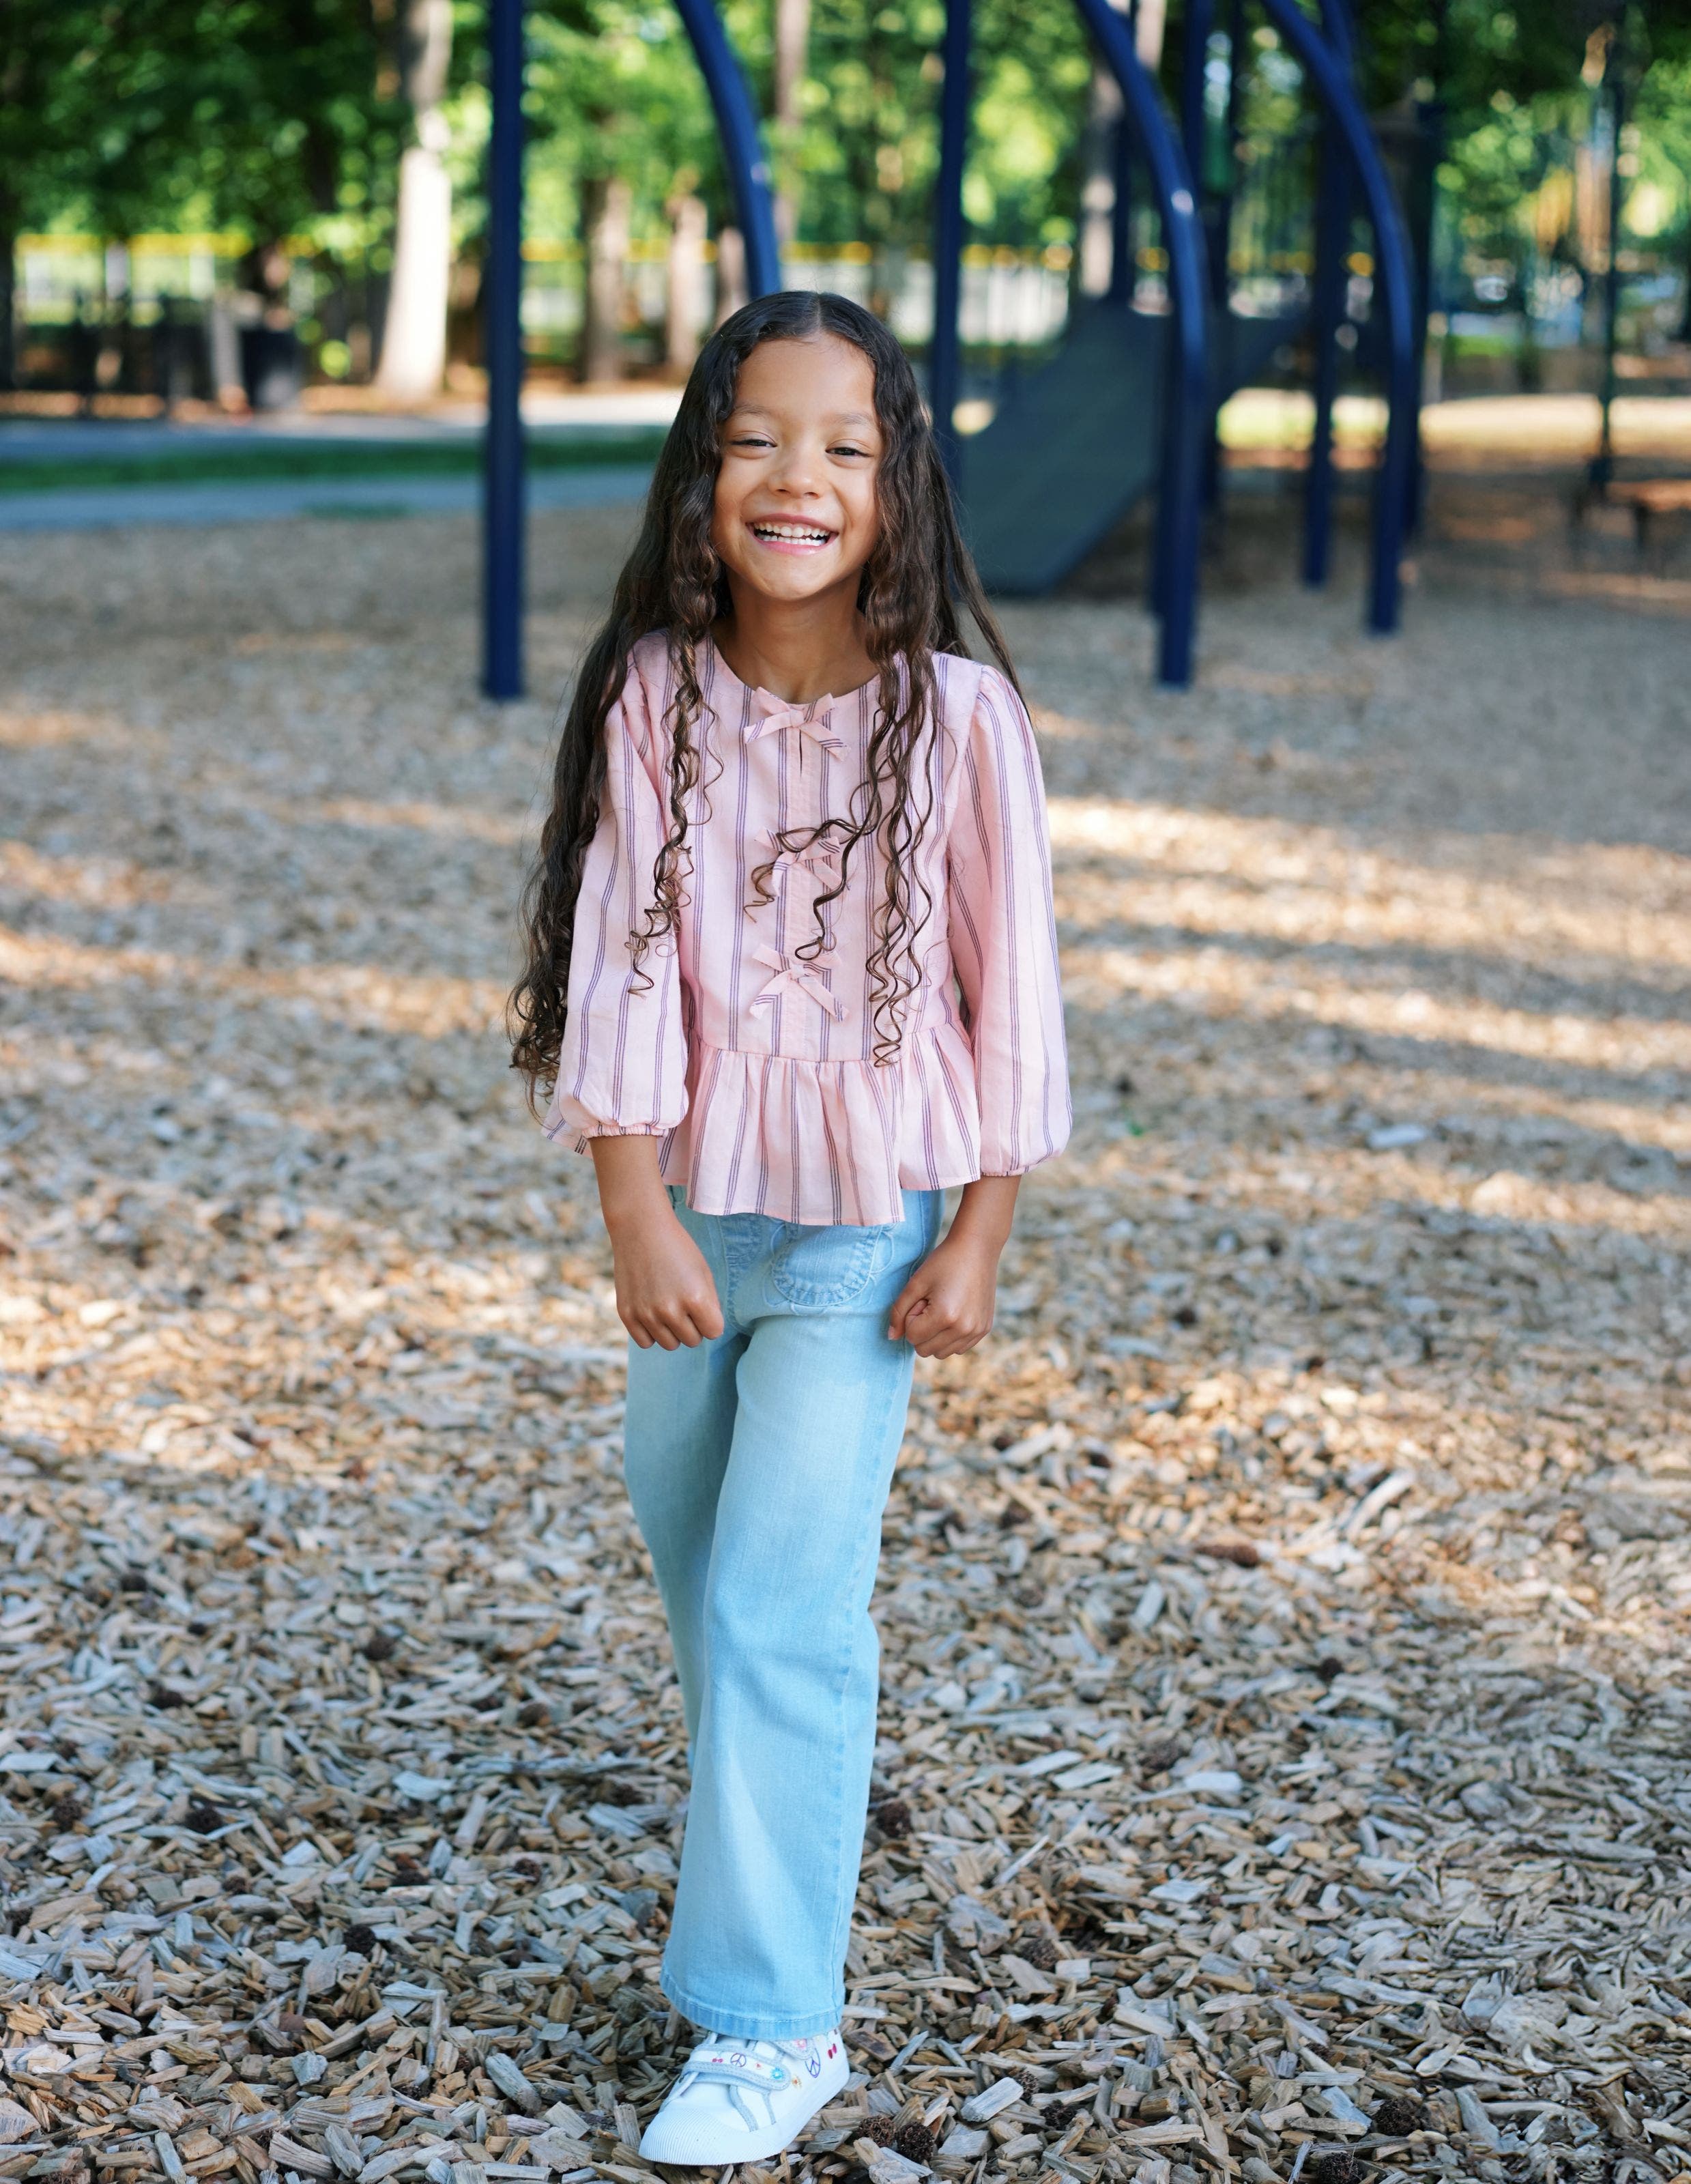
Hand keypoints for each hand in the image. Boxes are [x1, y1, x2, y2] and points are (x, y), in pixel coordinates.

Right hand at [590, 1136, 723, 1349]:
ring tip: (668, 1306)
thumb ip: (709, 1305)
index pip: (714, 1332)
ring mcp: (647, 1314)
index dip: (710, 1319)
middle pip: (692, 1341)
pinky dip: (651, 1332)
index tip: (703, 1305)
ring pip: (670, 1344)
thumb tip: (707, 1331)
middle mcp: (671, 1310)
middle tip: (683, 1303)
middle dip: (692, 1325)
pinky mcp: (627, 1315)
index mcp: (696, 1298)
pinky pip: (646, 1342)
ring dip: (672, 1330)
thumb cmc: (677, 1249)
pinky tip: (651, 1312)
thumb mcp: (703, 1273)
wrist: (640, 1229)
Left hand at [888, 1175, 1020, 1358]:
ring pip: (941, 1353)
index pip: (912, 1337)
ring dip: (935, 1335)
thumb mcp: (915, 1283)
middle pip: (925, 1350)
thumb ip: (898, 1312)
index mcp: (945, 1317)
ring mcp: (976, 1331)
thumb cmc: (943, 1262)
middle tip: (932, 1303)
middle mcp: (964, 1329)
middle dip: (922, 1329)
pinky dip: (951, 1337)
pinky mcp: (984, 1330)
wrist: (977, 1248)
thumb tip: (891, 1337)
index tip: (922, 1298)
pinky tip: (955, 1313)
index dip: (911, 1317)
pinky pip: (958, 1348)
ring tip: (944, 1308)